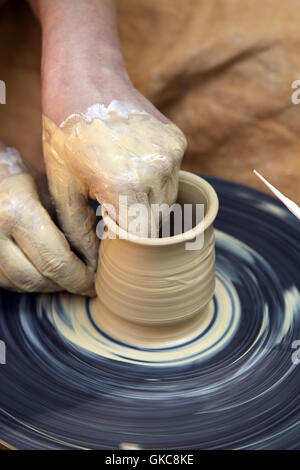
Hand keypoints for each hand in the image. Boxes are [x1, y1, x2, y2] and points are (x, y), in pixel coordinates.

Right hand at [0, 143, 93, 293]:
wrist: (1, 184)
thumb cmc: (35, 184)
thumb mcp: (58, 194)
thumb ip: (78, 225)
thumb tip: (104, 259)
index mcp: (17, 209)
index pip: (56, 261)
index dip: (81, 277)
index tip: (97, 279)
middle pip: (39, 278)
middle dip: (68, 284)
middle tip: (89, 284)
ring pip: (24, 284)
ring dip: (51, 285)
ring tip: (71, 275)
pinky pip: (10, 282)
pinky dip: (33, 281)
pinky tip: (49, 271)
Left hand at [42, 91, 186, 262]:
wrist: (86, 79)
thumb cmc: (68, 132)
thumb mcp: (64, 185)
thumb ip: (79, 229)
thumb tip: (93, 261)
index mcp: (126, 186)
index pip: (140, 238)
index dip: (126, 242)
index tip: (111, 235)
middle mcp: (157, 171)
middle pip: (157, 220)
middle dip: (137, 223)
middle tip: (112, 210)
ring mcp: (172, 154)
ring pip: (168, 199)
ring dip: (149, 202)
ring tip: (122, 186)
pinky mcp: (178, 141)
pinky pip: (173, 175)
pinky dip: (157, 179)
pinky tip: (134, 165)